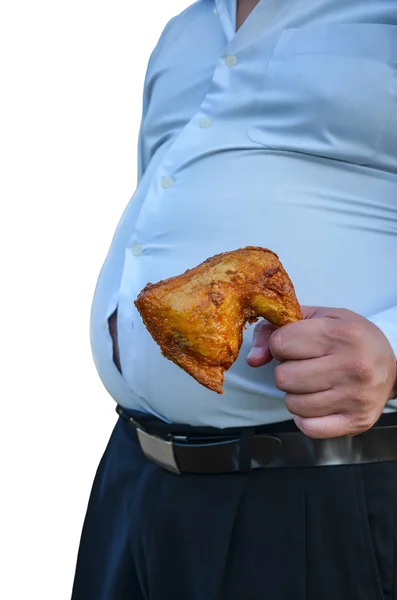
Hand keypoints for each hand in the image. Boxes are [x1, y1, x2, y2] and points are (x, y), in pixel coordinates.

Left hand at [247, 307, 396, 438]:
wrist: (394, 364)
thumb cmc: (351, 338)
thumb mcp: (318, 318)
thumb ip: (275, 329)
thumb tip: (253, 360)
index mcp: (340, 334)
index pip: (280, 343)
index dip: (280, 345)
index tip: (294, 345)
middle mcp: (351, 366)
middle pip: (283, 377)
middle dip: (286, 371)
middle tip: (304, 366)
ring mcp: (354, 397)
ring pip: (293, 404)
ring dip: (295, 394)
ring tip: (312, 383)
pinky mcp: (355, 421)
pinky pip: (308, 427)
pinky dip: (305, 417)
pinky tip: (316, 403)